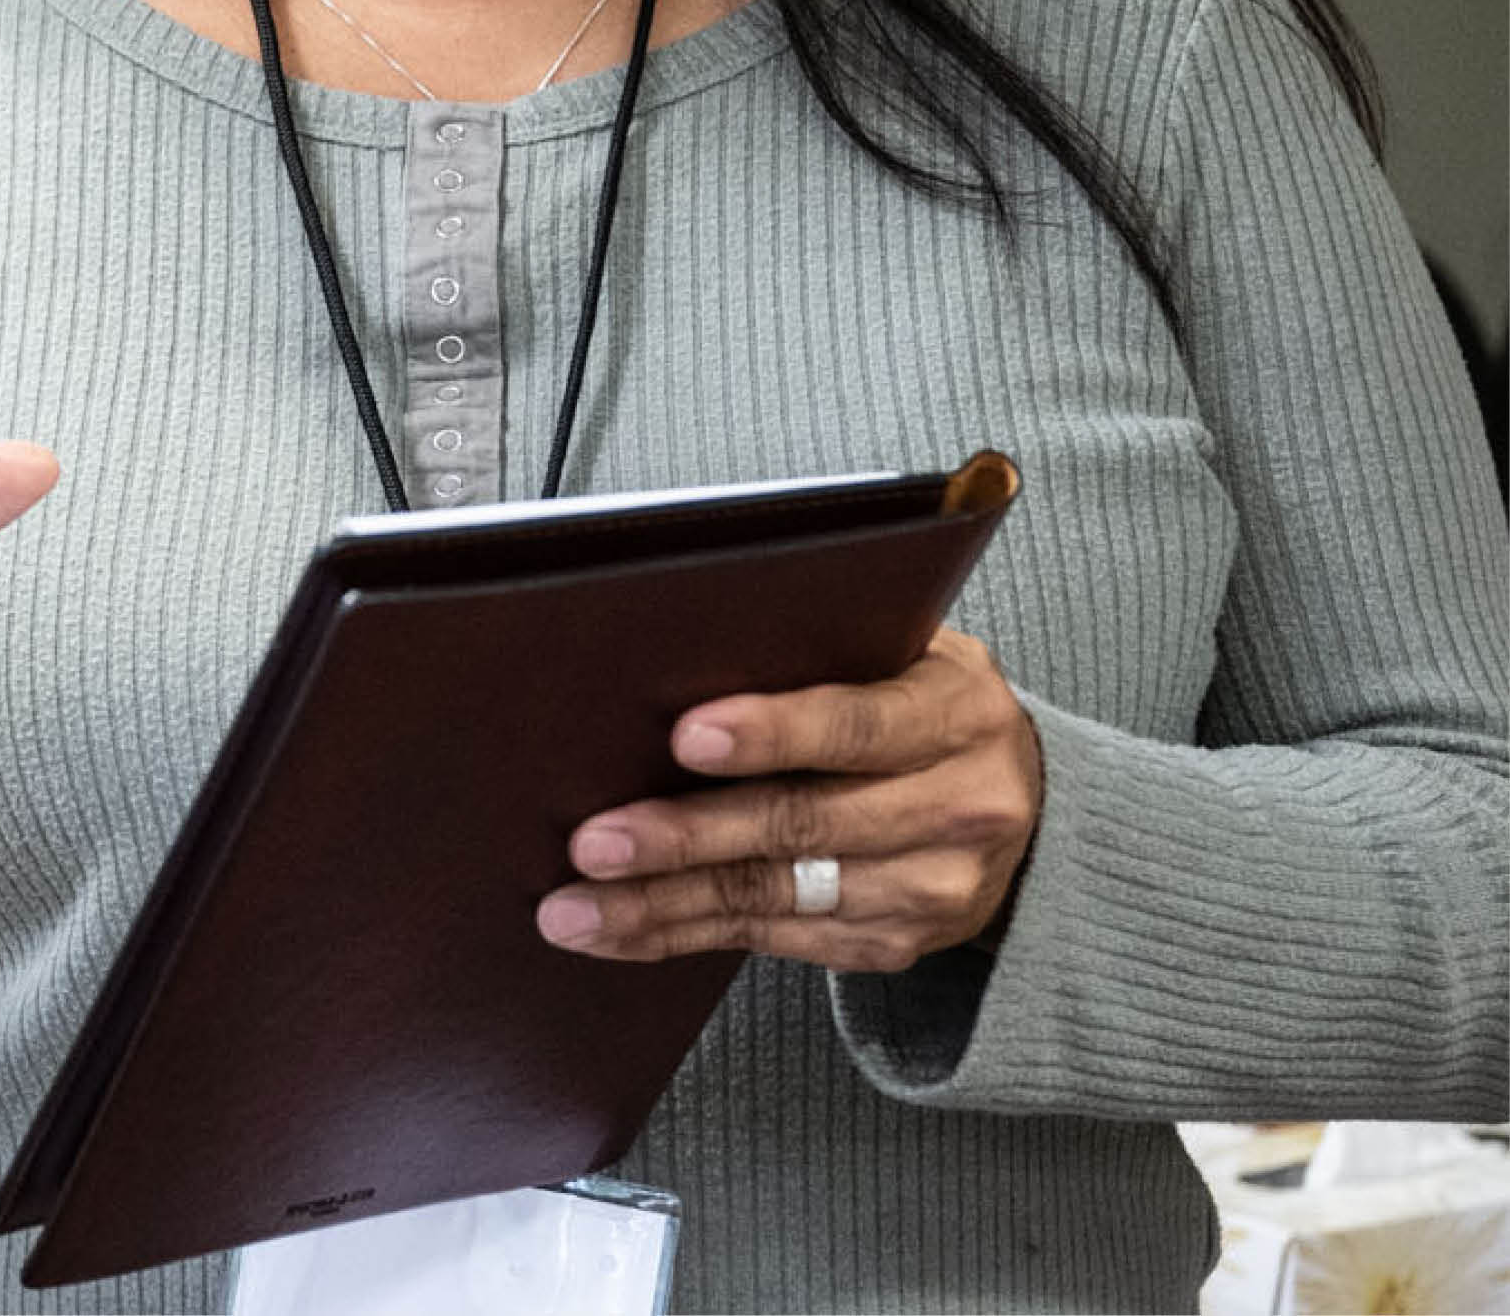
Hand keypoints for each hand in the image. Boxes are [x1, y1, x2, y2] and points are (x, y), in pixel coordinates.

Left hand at [535, 624, 1043, 971]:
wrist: (1024, 800)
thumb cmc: (920, 702)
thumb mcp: (903, 654)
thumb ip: (818, 656)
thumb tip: (673, 656)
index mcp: (955, 714)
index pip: (856, 725)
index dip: (771, 732)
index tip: (685, 738)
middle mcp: (960, 808)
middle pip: (802, 825)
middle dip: (685, 837)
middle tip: (593, 843)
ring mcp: (932, 889)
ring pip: (777, 897)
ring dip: (663, 906)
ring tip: (574, 908)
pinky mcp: (898, 943)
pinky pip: (777, 942)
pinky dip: (687, 936)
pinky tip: (621, 931)